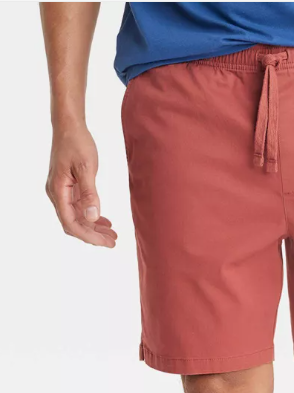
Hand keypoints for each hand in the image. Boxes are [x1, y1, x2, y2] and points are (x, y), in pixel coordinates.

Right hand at [46, 125, 116, 246]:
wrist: (69, 125)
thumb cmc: (76, 142)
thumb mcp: (86, 167)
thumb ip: (89, 193)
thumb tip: (93, 216)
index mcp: (58, 191)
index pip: (71, 223)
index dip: (88, 235)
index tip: (105, 242)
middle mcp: (57, 194)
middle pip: (74, 224)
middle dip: (93, 235)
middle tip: (112, 242)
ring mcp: (62, 192)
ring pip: (77, 217)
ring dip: (94, 227)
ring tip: (112, 234)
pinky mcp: (68, 188)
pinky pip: (79, 208)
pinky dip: (92, 216)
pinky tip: (105, 221)